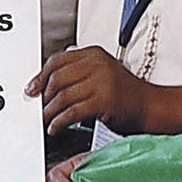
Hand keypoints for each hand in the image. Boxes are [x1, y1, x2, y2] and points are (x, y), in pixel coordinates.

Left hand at [25, 46, 150, 134]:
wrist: (149, 106)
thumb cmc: (125, 94)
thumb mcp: (102, 73)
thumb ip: (79, 71)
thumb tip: (48, 81)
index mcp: (94, 54)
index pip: (58, 61)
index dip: (40, 76)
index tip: (32, 88)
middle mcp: (98, 65)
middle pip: (57, 78)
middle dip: (43, 95)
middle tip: (39, 107)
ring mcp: (102, 82)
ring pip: (62, 96)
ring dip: (49, 111)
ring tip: (47, 120)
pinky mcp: (103, 102)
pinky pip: (72, 112)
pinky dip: (59, 122)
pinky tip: (56, 127)